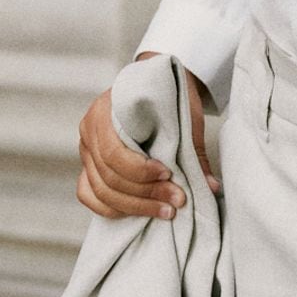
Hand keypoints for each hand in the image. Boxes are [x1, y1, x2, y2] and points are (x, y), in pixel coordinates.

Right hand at [76, 53, 216, 218]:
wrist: (156, 84)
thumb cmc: (168, 98)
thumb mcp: (183, 117)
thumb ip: (194, 152)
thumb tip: (210, 187)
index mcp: (105, 111)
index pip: (113, 153)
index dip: (140, 171)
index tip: (168, 174)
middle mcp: (89, 131)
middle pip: (108, 177)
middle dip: (145, 194)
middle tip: (176, 200)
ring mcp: (86, 150)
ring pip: (101, 191)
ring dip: (135, 207)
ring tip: (166, 211)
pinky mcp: (89, 166)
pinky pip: (89, 195)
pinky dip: (112, 208)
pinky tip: (139, 212)